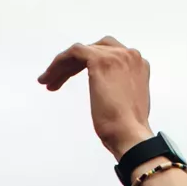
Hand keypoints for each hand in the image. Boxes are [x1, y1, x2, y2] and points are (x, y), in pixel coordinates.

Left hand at [36, 36, 153, 158]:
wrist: (129, 135)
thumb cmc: (127, 129)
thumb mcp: (126, 103)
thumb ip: (119, 89)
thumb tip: (107, 92)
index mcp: (137, 65)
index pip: (109, 55)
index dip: (87, 65)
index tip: (72, 78)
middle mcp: (129, 56)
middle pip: (95, 50)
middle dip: (74, 65)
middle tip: (57, 80)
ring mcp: (116, 56)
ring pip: (82, 52)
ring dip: (63, 66)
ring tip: (48, 81)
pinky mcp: (100, 61)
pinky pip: (74, 52)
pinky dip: (59, 62)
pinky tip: (49, 77)